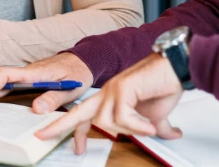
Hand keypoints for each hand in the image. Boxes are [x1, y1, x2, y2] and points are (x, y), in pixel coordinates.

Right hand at [0, 52, 92, 117]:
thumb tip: (36, 108)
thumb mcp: (71, 88)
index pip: (6, 75)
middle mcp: (24, 74)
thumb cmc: (77, 73)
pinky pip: (4, 89)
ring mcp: (23, 78)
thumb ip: (54, 97)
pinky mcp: (25, 83)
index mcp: (33, 73)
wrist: (83, 61)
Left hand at [36, 53, 183, 153]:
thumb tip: (166, 135)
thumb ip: (151, 127)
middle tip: (43, 135)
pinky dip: (137, 125)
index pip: (85, 116)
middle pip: (77, 112)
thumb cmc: (164, 86)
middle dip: (59, 126)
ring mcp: (113, 89)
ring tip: (148, 128)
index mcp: (109, 98)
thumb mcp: (154, 116)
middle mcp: (107, 93)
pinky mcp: (123, 87)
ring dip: (129, 129)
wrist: (176, 68)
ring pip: (106, 121)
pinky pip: (122, 116)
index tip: (76, 149)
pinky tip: (149, 126)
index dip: (77, 132)